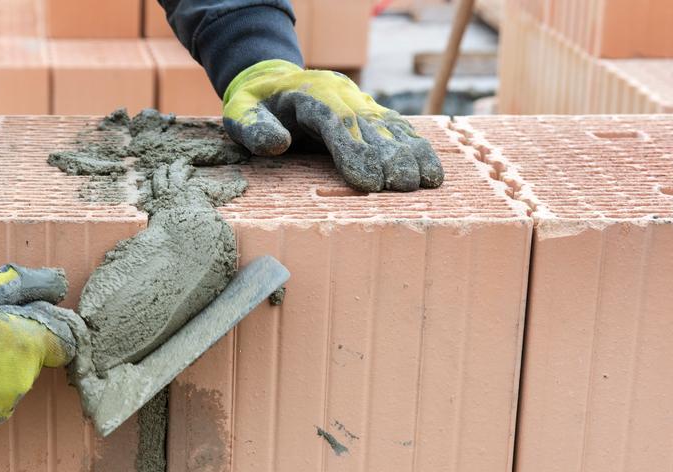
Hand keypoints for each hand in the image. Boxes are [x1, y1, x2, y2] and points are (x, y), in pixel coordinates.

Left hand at [222, 60, 443, 191]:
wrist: (272, 81)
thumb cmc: (255, 104)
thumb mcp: (240, 112)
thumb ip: (253, 128)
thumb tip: (278, 144)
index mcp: (311, 94)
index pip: (338, 122)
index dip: (356, 152)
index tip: (370, 183)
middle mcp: (342, 94)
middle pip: (371, 126)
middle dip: (390, 158)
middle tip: (404, 188)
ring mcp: (360, 101)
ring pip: (391, 126)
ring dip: (410, 154)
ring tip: (426, 183)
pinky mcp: (370, 112)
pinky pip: (398, 128)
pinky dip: (416, 148)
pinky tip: (431, 171)